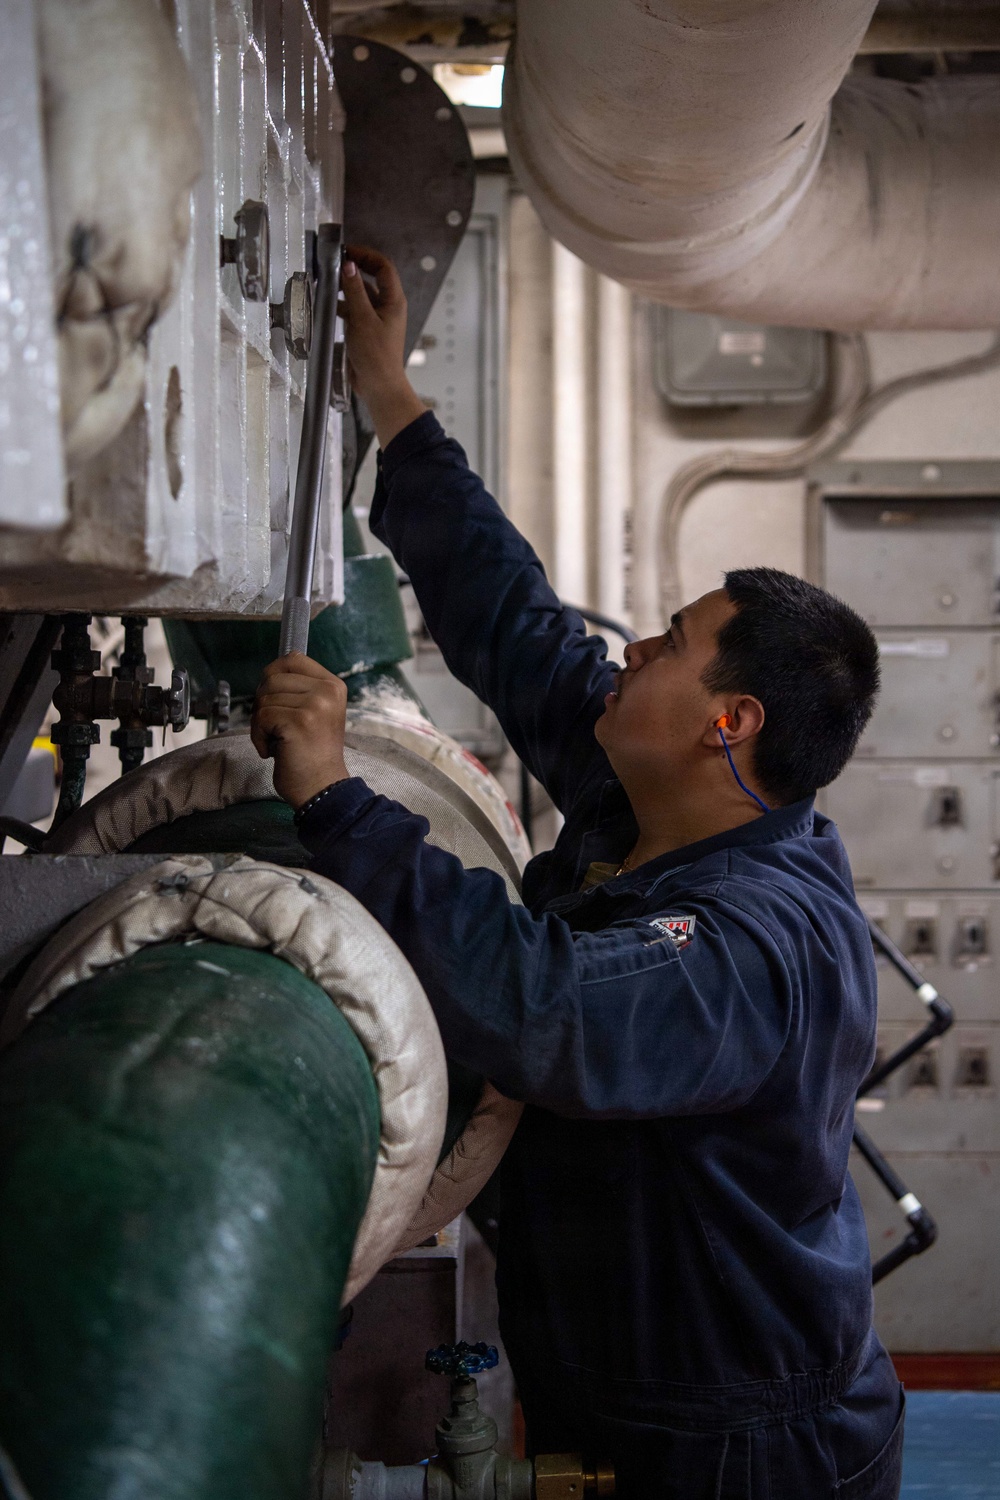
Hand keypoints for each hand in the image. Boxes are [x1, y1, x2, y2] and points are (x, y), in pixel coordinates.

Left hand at [251, 653, 350, 809]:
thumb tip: (269, 673)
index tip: (273, 701)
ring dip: (260, 724)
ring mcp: (315, 705)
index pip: (292, 659)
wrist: (322, 788)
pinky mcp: (299, 721)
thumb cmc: (313, 753)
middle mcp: (327, 691)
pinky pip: (261, 717)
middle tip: (274, 728)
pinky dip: (259, 737)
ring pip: (264, 699)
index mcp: (333, 685)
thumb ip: (300, 690)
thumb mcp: (316, 712)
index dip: (273, 676)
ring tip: (276, 742)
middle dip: (264, 704)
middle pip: (272, 678)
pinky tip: (273, 751)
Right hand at [340, 245, 426, 446]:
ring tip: (326, 282)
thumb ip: (355, 291)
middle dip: (353, 269)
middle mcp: (387, 306)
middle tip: (333, 264)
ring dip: (345, 287)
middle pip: (371, 278)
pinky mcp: (366, 329)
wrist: (379, 386)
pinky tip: (327, 305)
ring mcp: (377, 318)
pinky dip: (342, 305)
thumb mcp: (362, 319)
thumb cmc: (377, 357)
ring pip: (360, 294)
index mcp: (394, 301)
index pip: (383, 267)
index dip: (366, 256)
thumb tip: (348, 266)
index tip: (347, 252)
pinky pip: (354, 310)